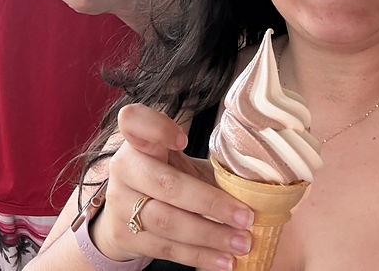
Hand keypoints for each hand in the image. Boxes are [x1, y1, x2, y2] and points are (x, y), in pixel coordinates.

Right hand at [89, 104, 254, 270]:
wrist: (125, 213)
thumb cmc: (166, 179)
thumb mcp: (179, 163)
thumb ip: (206, 164)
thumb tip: (259, 181)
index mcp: (138, 141)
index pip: (134, 121)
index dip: (156, 128)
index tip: (183, 139)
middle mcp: (124, 168)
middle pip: (165, 184)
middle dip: (210, 203)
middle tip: (246, 217)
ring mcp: (119, 204)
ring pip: (167, 221)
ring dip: (210, 235)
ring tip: (243, 243)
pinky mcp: (123, 235)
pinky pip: (167, 249)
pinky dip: (200, 256)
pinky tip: (225, 261)